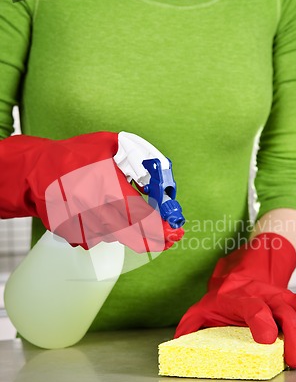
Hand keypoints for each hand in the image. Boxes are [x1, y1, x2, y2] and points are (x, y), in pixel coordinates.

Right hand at [0, 131, 183, 250]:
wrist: (35, 170)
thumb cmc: (74, 154)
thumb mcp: (107, 143)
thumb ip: (135, 155)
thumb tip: (157, 170)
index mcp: (107, 186)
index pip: (141, 215)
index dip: (159, 228)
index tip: (173, 233)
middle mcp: (94, 209)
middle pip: (131, 233)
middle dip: (149, 236)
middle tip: (162, 236)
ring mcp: (81, 224)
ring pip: (114, 235)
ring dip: (122, 227)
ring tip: (110, 206)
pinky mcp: (72, 233)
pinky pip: (96, 237)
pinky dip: (102, 229)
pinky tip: (94, 212)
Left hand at [175, 233, 295, 368]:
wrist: (243, 275)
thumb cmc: (225, 297)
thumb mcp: (203, 307)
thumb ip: (190, 324)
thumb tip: (178, 342)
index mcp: (239, 297)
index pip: (252, 306)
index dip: (261, 321)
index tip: (266, 339)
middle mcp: (263, 295)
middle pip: (284, 309)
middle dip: (292, 335)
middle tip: (293, 360)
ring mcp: (280, 298)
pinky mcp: (292, 304)